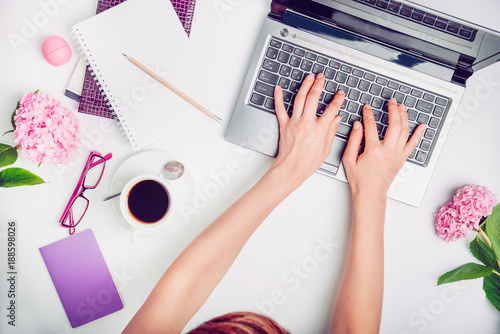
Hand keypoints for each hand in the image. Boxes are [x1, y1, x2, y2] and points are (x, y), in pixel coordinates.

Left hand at [271, 73, 344, 187]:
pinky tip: (278, 89)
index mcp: (319, 129)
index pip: (332, 109)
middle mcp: (307, 123)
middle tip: (321, 77)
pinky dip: (278, 97)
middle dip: (319, 84)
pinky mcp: (284, 125)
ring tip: (308, 78)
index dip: (338, 99)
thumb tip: (336, 118)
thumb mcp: (326, 149)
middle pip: (314, 98)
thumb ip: (331, 131)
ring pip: (299, 99)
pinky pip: (280, 109)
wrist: (291, 169)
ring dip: (304, 86)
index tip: (340, 94)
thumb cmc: (307, 163)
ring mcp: (294, 122)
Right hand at [342, 99, 424, 199]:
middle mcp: (388, 151)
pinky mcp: (402, 159)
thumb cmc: (360, 180)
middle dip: (392, 110)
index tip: (367, 108)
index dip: (368, 114)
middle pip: (394, 124)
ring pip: (404, 131)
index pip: (371, 126)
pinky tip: (422, 126)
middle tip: (391, 102)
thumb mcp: (348, 159)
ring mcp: (397, 155)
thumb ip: (353, 140)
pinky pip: (413, 144)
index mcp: (373, 150)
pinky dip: (419, 134)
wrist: (370, 194)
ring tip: (402, 108)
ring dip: (404, 117)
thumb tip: (357, 126)